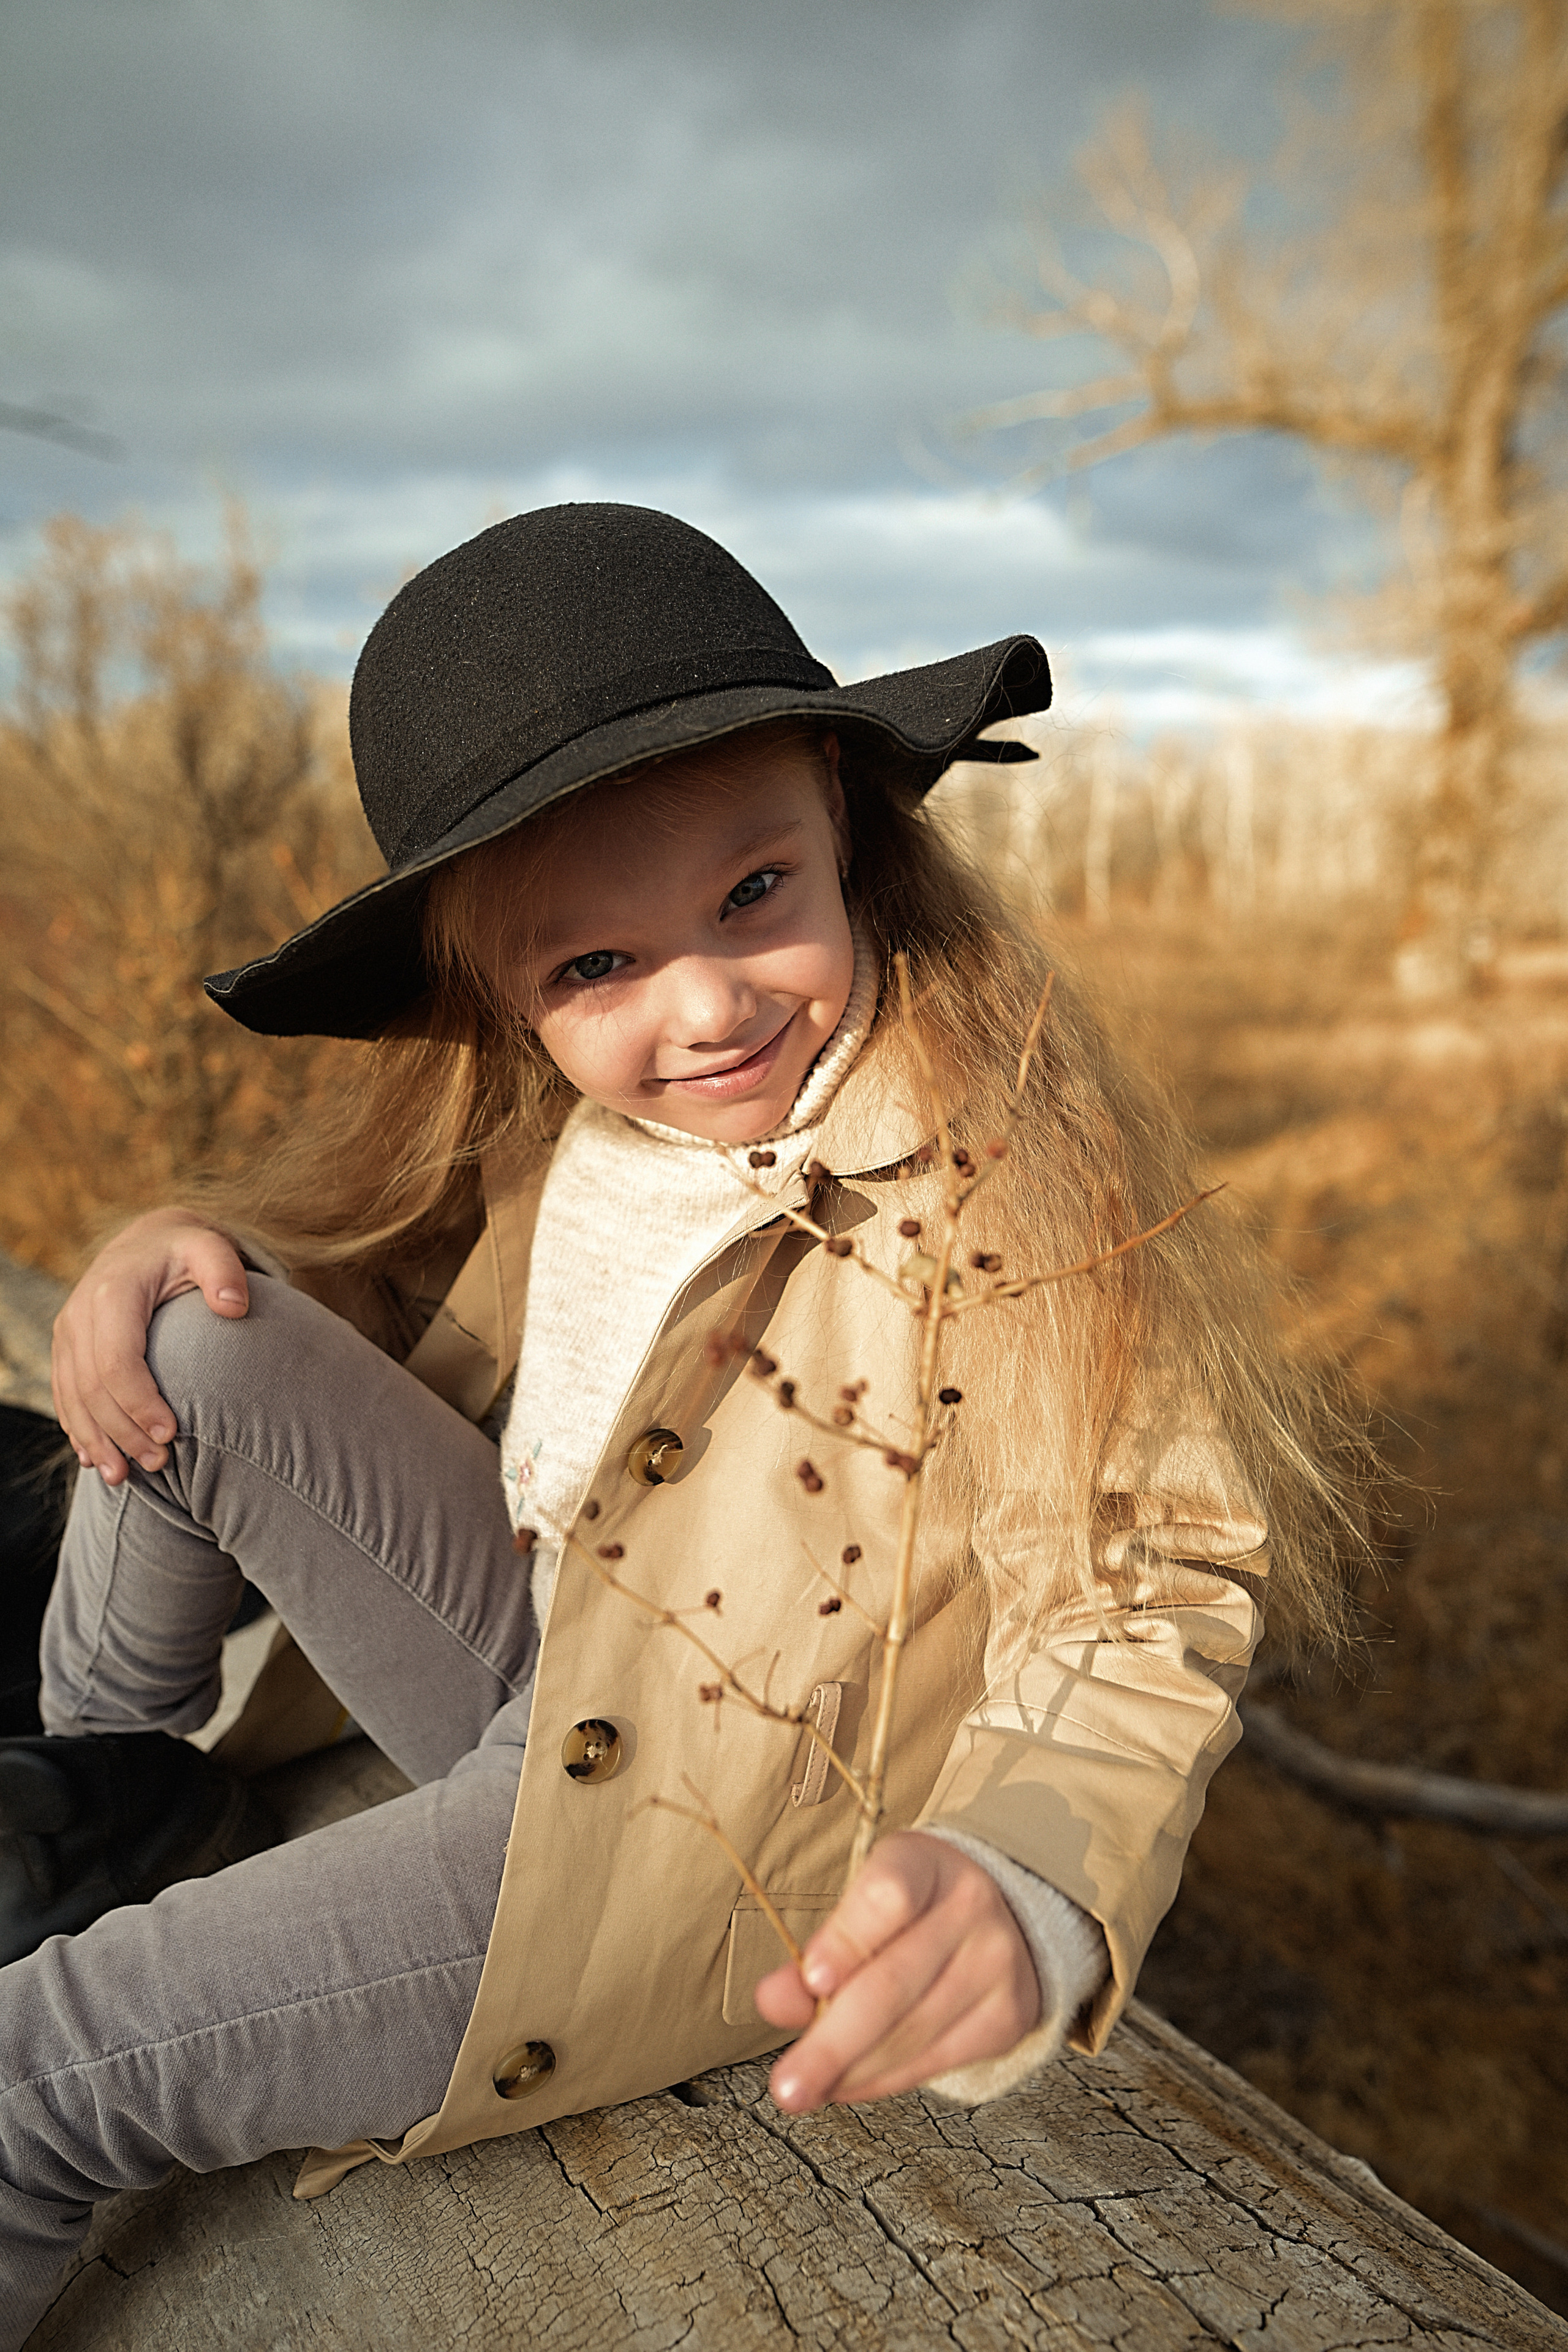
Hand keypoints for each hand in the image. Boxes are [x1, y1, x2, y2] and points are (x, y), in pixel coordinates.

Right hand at [51, 1209, 249, 1483]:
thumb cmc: (185, 1252)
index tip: (172, 1434)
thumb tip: (234, 1306)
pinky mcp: (65, 1349)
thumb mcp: (210, 1248)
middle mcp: (79, 1314)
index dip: (140, 1403)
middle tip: (160, 1463)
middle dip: (122, 1432)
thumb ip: (225, 1271)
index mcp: (112, 1293)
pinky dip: (78, 1429)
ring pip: (72, 1398)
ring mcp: (67, 1334)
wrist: (147, 1243)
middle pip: (93, 1388)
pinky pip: (64, 1395)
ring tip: (124, 1477)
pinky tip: (95, 1459)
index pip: (117, 1361)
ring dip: (96, 1441)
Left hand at [753, 1830, 1040, 2113]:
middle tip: (787, 2085)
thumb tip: (771, 2000)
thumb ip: (817, 1949)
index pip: (888, 1896)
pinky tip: (847, 2084)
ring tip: (803, 2089)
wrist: (1004, 1914)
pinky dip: (881, 2080)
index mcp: (925, 1863)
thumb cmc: (913, 1909)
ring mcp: (996, 1964)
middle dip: (831, 2043)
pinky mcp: (1007, 2017)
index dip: (848, 1941)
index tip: (813, 1980)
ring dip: (849, 2071)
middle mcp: (970, 1908)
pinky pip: (934, 2061)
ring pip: (910, 2033)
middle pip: (893, 1984)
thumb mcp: (864, 1904)